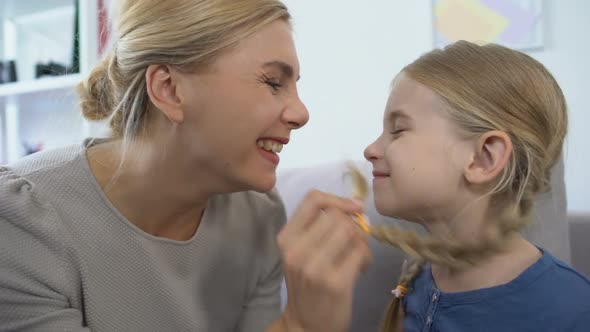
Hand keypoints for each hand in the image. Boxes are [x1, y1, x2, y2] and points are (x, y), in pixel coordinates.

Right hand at [277, 190, 371, 331]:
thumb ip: (318, 228)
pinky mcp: (335, 282)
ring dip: (362, 241)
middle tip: (355, 242)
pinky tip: (361, 268)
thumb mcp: (301, 252)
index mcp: (287, 238)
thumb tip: (355, 206)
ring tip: (358, 256)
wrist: (306, 325)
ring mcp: (315, 267)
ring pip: (351, 231)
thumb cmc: (307, 284)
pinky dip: (367, 257)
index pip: (313, 199)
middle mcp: (296, 250)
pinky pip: (361, 252)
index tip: (354, 207)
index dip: (338, 199)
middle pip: (337, 215)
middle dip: (354, 225)